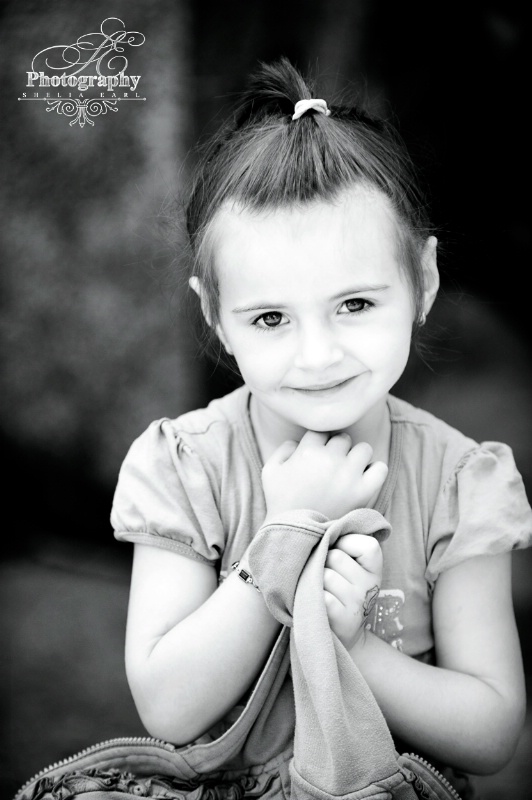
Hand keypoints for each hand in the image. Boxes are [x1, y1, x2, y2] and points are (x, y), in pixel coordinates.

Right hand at [261, 431, 387, 519]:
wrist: (296, 535)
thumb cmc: (281, 503)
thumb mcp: (270, 471)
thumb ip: (283, 449)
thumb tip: (299, 442)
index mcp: (307, 451)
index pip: (321, 432)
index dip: (318, 444)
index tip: (316, 458)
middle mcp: (330, 459)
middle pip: (342, 438)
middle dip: (337, 450)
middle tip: (331, 467)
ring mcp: (348, 474)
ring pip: (364, 449)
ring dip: (357, 458)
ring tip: (348, 472)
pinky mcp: (363, 491)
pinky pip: (380, 468)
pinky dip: (375, 471)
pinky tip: (363, 480)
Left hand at [323, 533, 382, 650]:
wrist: (340, 633)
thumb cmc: (338, 588)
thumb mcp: (350, 566)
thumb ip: (343, 544)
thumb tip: (327, 529)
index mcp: (374, 568)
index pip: (367, 544)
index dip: (346, 544)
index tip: (341, 555)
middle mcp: (370, 585)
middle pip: (336, 556)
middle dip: (324, 561)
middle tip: (327, 575)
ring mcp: (358, 603)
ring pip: (325, 575)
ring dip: (316, 580)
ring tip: (321, 589)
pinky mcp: (343, 619)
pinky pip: (323, 596)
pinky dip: (314, 597)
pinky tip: (319, 603)